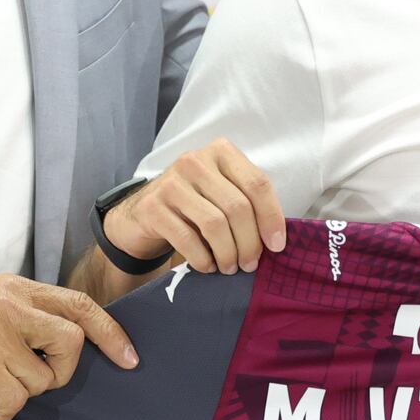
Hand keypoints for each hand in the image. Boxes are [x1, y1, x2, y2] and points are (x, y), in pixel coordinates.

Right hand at [0, 275, 137, 419]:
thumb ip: (36, 322)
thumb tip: (89, 343)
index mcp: (17, 289)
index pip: (79, 304)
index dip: (110, 332)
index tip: (129, 358)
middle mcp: (7, 303)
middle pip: (71, 342)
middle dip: (60, 373)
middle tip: (30, 380)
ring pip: (42, 379)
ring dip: (18, 395)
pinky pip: (15, 401)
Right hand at [106, 139, 286, 274]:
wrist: (142, 214)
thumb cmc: (194, 205)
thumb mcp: (222, 194)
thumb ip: (248, 203)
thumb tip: (276, 239)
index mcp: (221, 152)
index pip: (258, 184)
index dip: (272, 217)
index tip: (277, 246)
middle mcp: (195, 161)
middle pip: (238, 207)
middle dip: (250, 242)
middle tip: (250, 264)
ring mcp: (172, 182)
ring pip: (215, 224)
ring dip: (228, 253)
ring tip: (230, 267)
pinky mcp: (152, 207)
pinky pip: (187, 238)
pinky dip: (203, 259)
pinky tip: (208, 266)